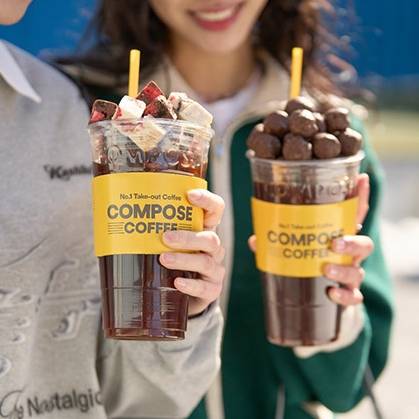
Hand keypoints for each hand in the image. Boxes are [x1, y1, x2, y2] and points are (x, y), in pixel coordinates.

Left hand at [159, 189, 224, 315]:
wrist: (177, 293)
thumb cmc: (168, 258)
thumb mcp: (165, 241)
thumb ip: (151, 228)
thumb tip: (110, 211)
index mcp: (204, 229)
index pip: (215, 209)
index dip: (207, 200)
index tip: (190, 195)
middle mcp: (213, 248)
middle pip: (210, 238)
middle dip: (187, 237)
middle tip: (164, 237)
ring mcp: (214, 269)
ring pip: (205, 262)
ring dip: (184, 259)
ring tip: (163, 259)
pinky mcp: (212, 290)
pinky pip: (205, 288)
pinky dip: (191, 285)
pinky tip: (176, 282)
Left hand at [248, 174, 372, 306]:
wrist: (314, 304)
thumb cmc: (305, 269)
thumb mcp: (293, 252)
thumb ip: (275, 245)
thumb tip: (254, 240)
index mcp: (337, 238)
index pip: (352, 217)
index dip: (359, 198)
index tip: (361, 177)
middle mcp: (348, 257)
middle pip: (364, 244)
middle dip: (353, 242)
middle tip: (334, 242)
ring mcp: (350, 277)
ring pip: (358, 271)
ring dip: (344, 269)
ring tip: (326, 268)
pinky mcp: (348, 296)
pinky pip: (354, 297)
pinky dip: (344, 296)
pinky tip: (331, 293)